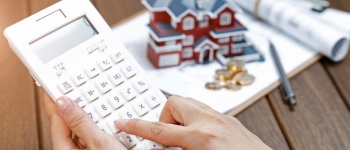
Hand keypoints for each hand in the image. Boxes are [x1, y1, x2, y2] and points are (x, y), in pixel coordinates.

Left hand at [43, 92, 125, 149]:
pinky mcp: (99, 149)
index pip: (55, 121)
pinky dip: (102, 125)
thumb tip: (65, 104)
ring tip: (99, 103)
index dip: (54, 101)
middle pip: (69, 124)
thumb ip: (82, 123)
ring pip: (85, 128)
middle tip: (76, 89)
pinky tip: (110, 118)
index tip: (54, 85)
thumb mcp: (99, 142)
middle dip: (76, 107)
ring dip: (94, 116)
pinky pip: (96, 134)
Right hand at [116, 95, 270, 149]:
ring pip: (190, 104)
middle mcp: (212, 123)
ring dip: (181, 118)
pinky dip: (196, 120)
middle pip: (174, 103)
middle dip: (165, 118)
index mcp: (201, 138)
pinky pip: (205, 111)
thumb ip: (176, 149)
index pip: (158, 128)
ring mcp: (223, 119)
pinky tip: (200, 136)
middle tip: (166, 136)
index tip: (124, 122)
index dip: (136, 126)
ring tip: (182, 137)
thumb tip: (164, 145)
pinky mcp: (231, 121)